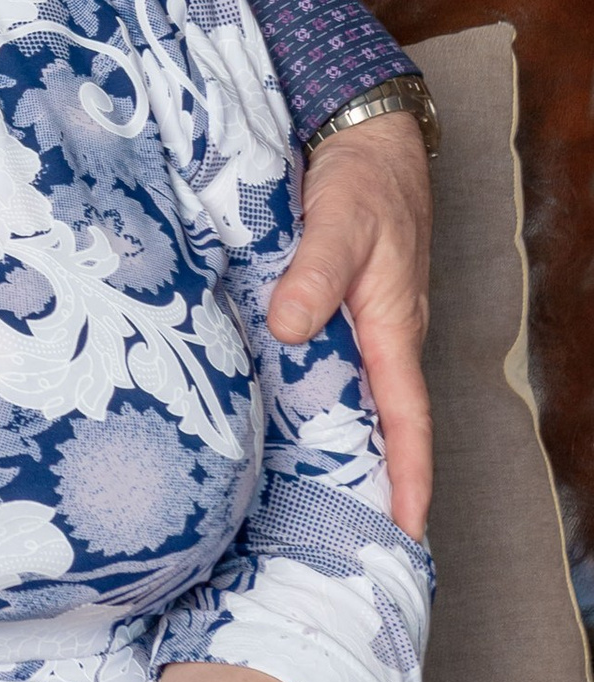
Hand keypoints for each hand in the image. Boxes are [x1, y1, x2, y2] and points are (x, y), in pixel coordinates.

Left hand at [267, 110, 432, 535]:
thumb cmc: (360, 180)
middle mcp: (379, 338)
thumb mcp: (337, 223)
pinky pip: (324, 371)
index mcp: (392, 329)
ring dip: (336, 449)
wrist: (359, 134)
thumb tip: (288, 329)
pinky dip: (308, 404)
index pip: (407, 421)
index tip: (407, 535)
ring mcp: (357, 326)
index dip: (408, 479)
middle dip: (371, 485)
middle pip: (380, 425)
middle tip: (343, 548)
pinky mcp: (331, 309)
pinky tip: (274, 427)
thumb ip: (313, 276)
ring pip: (349, 400)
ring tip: (304, 509)